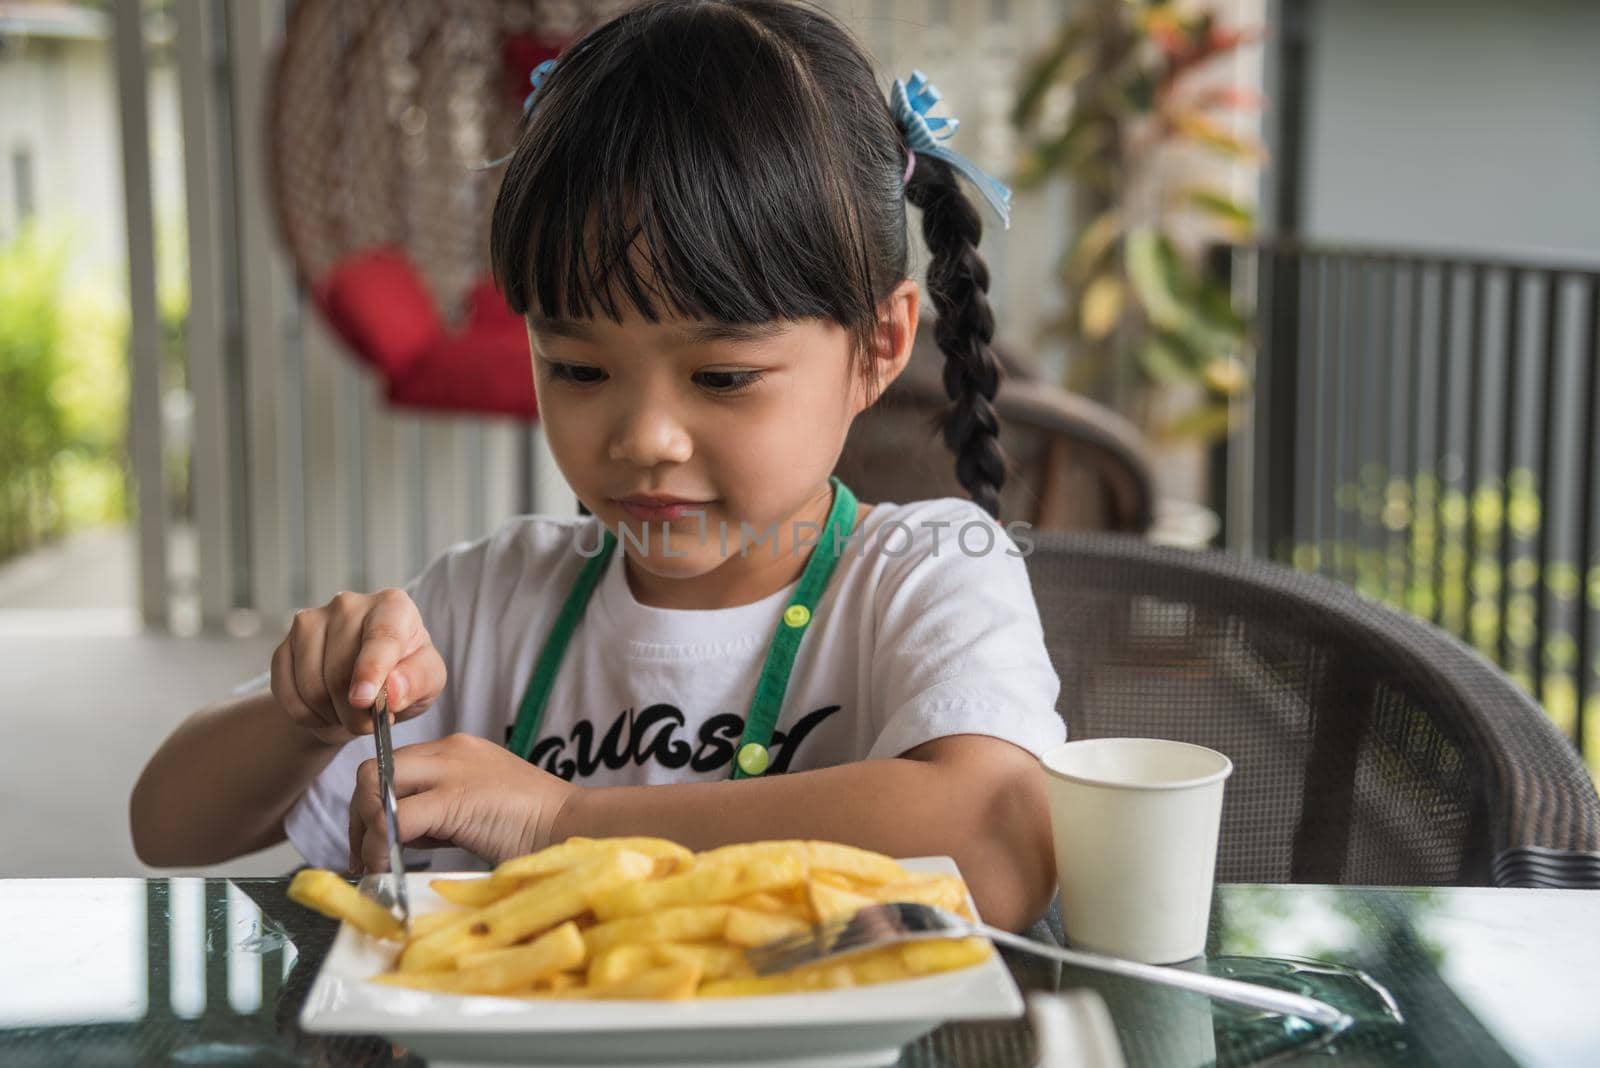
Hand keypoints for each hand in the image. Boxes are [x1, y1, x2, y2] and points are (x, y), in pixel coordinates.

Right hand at [269, 588, 445, 745]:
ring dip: (331, 715)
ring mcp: (310, 622)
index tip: (364, 700)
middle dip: (355, 711)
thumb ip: (417, 681)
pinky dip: (306, 716)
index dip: (371, 670)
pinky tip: (325, 713)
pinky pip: (287, 694)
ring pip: (311, 685)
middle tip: (369, 723)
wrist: (366, 683)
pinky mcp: (283, 646)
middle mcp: (348, 605)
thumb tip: (392, 689)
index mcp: (392, 606)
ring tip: (349, 715)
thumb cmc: (405, 675)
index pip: (381, 636)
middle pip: (341, 669)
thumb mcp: (428, 681)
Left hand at [348, 733, 577, 872]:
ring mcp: (453, 771)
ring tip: (374, 865)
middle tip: (363, 857)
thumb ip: (443, 812)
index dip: (373, 802)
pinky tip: (385, 869)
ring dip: (365, 831)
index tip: (373, 840)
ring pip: (375, 787)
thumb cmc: (539, 828)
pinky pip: (395, 819)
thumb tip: (400, 836)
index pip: (391, 764)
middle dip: (358, 817)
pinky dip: (380, 847)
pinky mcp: (456, 799)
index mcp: (458, 750)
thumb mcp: (481, 808)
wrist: (578, 826)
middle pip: (372, 770)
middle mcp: (451, 751)